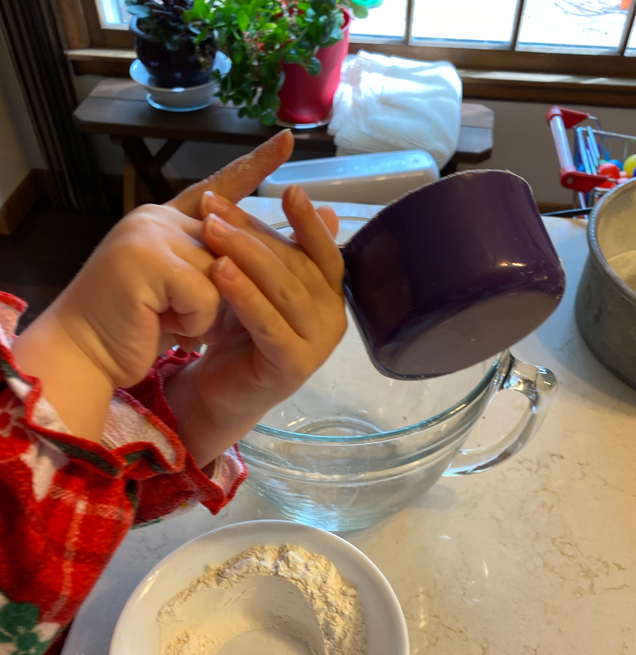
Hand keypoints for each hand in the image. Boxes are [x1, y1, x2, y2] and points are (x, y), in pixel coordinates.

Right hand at [11, 131, 295, 441]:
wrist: (84, 354)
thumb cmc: (134, 328)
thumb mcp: (182, 292)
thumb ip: (214, 267)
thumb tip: (269, 256)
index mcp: (165, 220)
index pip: (218, 187)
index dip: (254, 164)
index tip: (287, 140)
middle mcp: (157, 217)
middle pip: (232, 245)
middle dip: (220, 292)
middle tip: (180, 316)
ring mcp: (150, 233)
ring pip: (223, 272)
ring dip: (204, 312)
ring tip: (166, 320)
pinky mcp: (149, 260)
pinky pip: (206, 294)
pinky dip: (193, 321)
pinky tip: (161, 324)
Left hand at [164, 185, 345, 468]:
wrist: (221, 392)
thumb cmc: (240, 334)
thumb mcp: (258, 283)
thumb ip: (281, 247)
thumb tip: (323, 204)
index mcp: (330, 295)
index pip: (325, 251)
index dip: (308, 221)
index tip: (288, 188)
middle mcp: (333, 319)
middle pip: (297, 265)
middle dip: (254, 232)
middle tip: (213, 208)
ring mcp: (316, 345)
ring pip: (284, 291)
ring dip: (246, 256)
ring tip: (210, 230)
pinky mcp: (293, 366)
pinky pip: (269, 324)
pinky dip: (245, 295)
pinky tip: (219, 272)